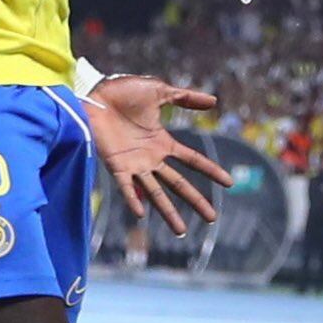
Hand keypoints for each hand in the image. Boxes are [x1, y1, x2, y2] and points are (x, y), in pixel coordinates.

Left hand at [86, 77, 229, 237]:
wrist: (92, 94)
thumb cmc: (121, 92)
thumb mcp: (159, 91)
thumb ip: (186, 97)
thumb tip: (214, 102)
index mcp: (162, 143)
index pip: (192, 161)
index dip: (211, 171)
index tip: (229, 183)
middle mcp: (151, 159)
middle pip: (178, 184)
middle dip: (196, 201)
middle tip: (212, 218)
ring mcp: (133, 165)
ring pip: (156, 193)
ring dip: (168, 212)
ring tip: (181, 231)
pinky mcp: (115, 165)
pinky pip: (125, 186)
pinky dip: (132, 200)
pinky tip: (141, 213)